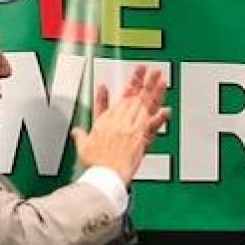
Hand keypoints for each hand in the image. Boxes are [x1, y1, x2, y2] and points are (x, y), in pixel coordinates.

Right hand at [71, 66, 169, 183]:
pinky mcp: (141, 139)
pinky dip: (159, 117)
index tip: (132, 78)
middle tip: (151, 69)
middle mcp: (120, 121)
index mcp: (106, 120)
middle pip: (134, 97)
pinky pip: (152, 125)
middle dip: (142, 82)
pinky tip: (167, 109)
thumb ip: (81, 135)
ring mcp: (131, 129)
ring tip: (161, 79)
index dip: (126, 87)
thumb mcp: (83, 146)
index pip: (118, 100)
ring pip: (145, 106)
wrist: (104, 174)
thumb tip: (77, 131)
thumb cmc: (95, 163)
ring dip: (154, 91)